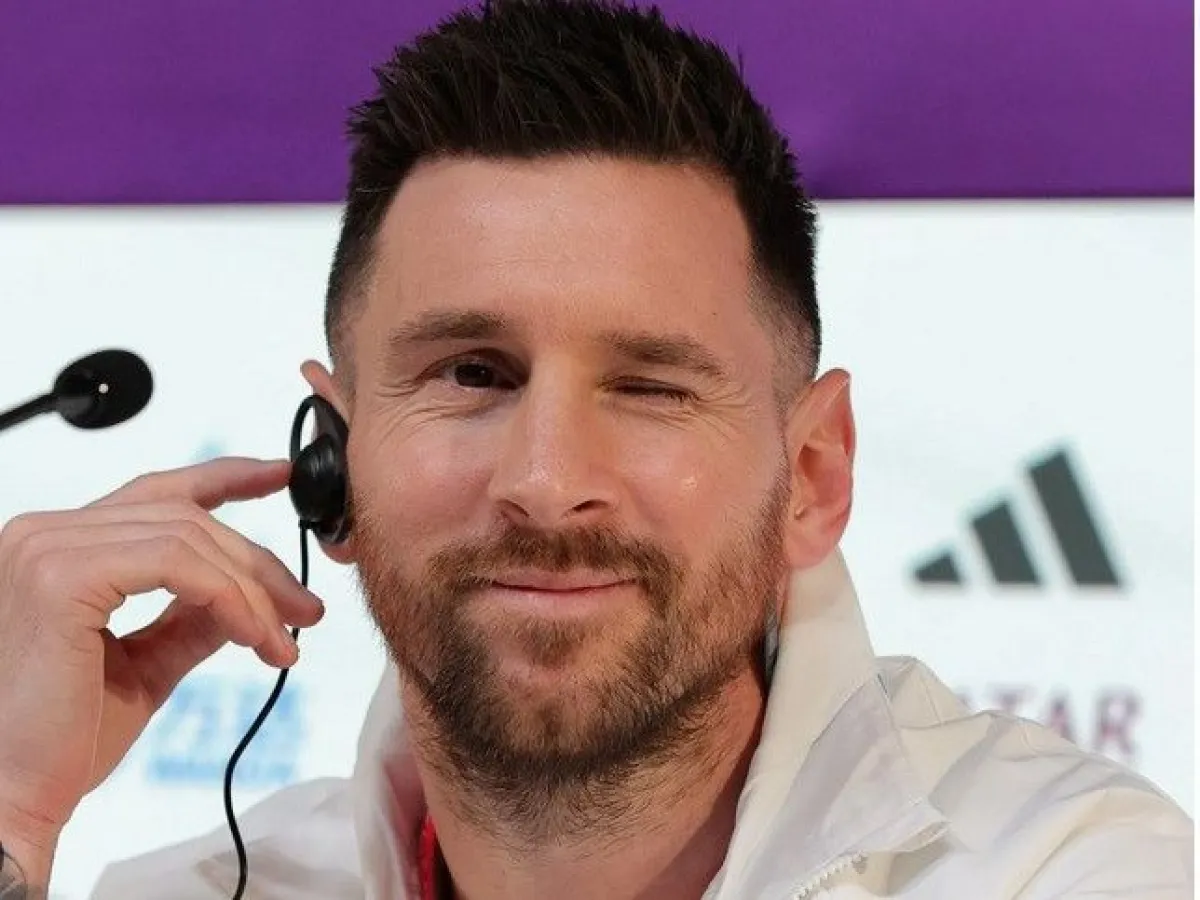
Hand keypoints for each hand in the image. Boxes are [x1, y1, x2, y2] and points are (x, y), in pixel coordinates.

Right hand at [0, 457, 324, 850]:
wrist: (15, 798)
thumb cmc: (64, 741)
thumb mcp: (147, 664)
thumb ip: (192, 620)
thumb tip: (250, 597)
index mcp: (58, 549)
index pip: (155, 493)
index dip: (224, 478)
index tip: (280, 476)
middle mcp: (44, 535)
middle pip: (185, 517)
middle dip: (258, 563)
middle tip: (306, 610)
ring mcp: (47, 549)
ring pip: (190, 538)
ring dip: (252, 591)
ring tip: (283, 640)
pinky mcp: (62, 577)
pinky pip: (177, 565)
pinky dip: (229, 598)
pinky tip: (255, 637)